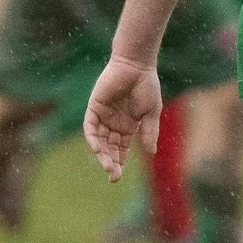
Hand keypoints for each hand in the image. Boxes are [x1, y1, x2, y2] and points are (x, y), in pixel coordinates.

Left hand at [83, 55, 162, 179]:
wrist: (136, 65)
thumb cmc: (146, 86)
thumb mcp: (151, 113)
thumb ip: (149, 132)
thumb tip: (151, 153)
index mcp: (128, 125)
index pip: (121, 149)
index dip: (119, 162)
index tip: (117, 177)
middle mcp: (114, 123)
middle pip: (110, 147)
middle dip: (111, 162)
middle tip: (113, 176)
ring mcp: (103, 115)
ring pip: (100, 140)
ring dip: (103, 154)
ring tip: (108, 167)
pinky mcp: (94, 107)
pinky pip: (90, 126)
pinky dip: (93, 138)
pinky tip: (97, 148)